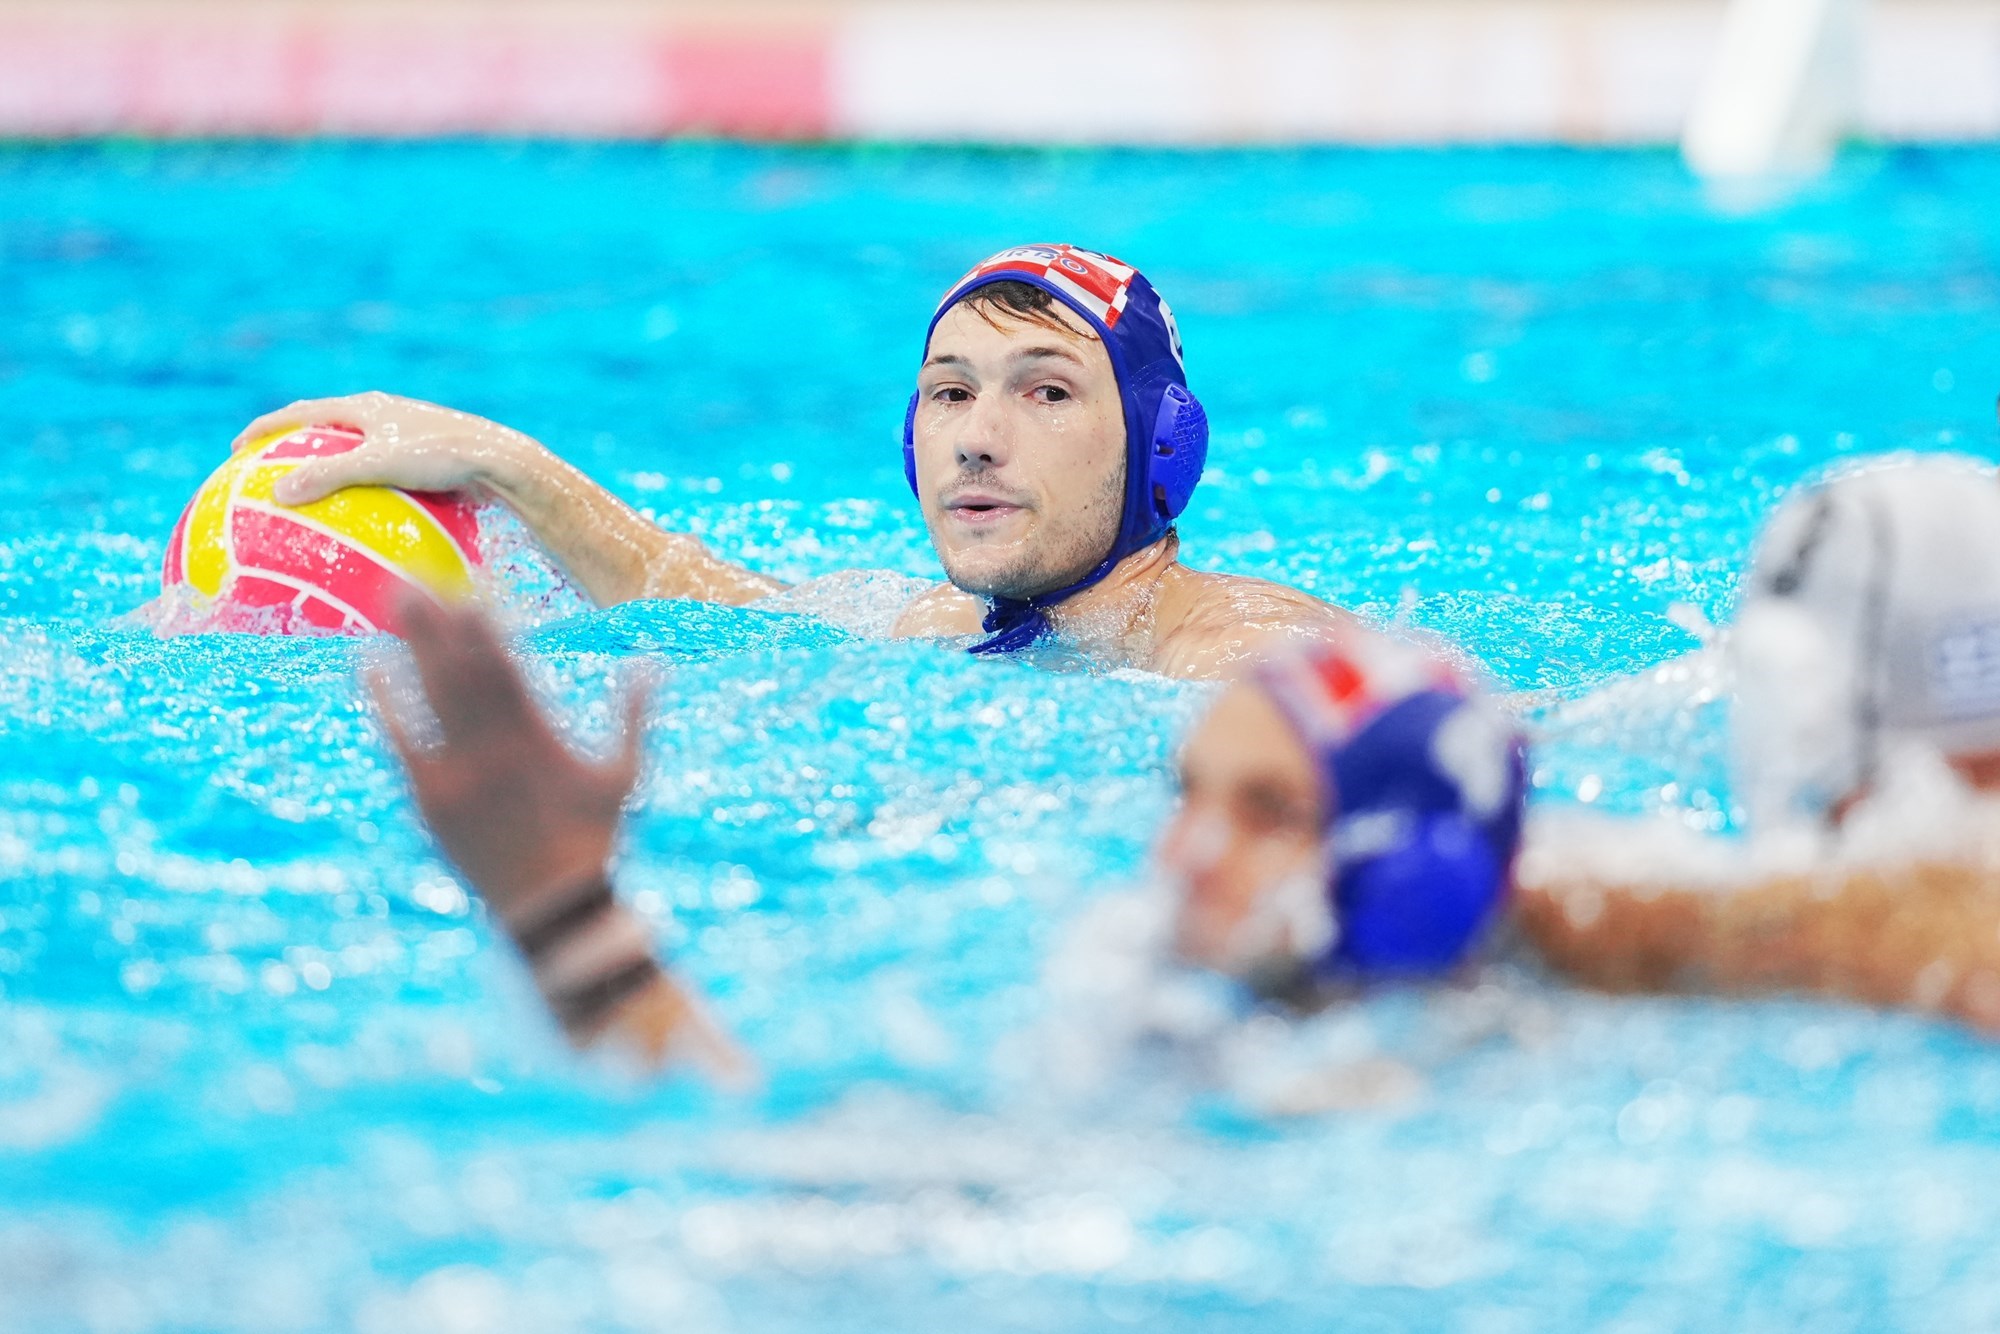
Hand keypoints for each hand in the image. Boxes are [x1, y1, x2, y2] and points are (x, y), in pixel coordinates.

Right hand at [233, 391, 533, 506]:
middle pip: (326, 427)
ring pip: (357, 450)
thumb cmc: (442, 457)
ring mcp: (407, 435)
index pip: (302, 412)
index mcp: (366, 407)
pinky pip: (382, 475)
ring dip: (331, 467)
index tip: (238, 447)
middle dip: (296, 446)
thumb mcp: (379, 463)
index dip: (267, 428)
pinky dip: (364, 491)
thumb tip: (278, 494)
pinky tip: (362, 522)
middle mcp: (385, 415)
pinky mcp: (428, 458)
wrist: (502, 461)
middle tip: (268, 470)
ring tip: (311, 496)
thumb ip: (329, 475)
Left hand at [367, 591, 648, 925]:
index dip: (482, 627)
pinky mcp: (430, 799)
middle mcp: (491, 750)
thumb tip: (652, 663)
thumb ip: (633, 715)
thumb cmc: (594, 840)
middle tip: (413, 578)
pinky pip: (399, 739)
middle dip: (436, 623)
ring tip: (394, 601)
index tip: (468, 588)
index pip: (503, 668)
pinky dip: (386, 699)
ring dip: (411, 645)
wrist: (552, 907)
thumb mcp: (624, 775)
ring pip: (428, 695)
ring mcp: (456, 774)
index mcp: (537, 738)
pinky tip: (371, 662)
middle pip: (458, 671)